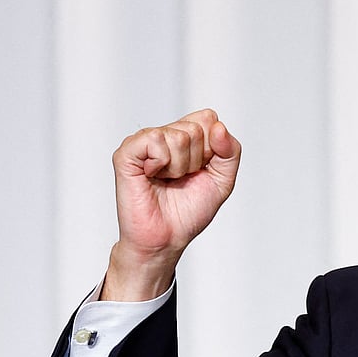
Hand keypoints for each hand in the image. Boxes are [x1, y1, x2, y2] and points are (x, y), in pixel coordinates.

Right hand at [102, 109, 241, 300]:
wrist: (167, 238)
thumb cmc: (188, 211)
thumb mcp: (223, 180)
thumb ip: (231, 151)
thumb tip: (218, 127)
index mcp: (185, 137)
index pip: (208, 118)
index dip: (212, 147)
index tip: (201, 170)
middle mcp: (164, 135)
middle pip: (195, 128)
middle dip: (196, 160)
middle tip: (181, 179)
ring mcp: (143, 143)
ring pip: (178, 136)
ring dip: (179, 167)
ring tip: (166, 180)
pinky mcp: (126, 153)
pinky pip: (154, 139)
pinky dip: (161, 162)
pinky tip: (152, 175)